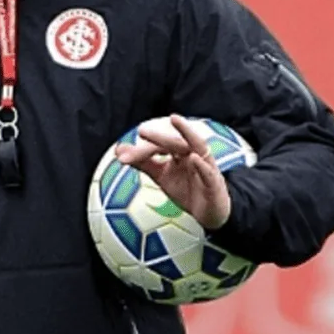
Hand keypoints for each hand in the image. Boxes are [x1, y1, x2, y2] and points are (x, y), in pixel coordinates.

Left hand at [114, 114, 231, 229]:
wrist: (209, 213)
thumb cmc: (186, 189)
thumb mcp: (161, 176)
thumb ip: (143, 163)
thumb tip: (119, 151)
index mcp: (180, 151)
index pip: (160, 146)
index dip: (142, 150)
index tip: (123, 155)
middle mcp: (193, 154)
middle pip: (176, 141)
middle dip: (159, 136)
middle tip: (142, 131)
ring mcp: (205, 166)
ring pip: (197, 146)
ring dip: (187, 133)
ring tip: (175, 120)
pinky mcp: (214, 182)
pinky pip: (209, 172)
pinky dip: (202, 165)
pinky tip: (193, 158)